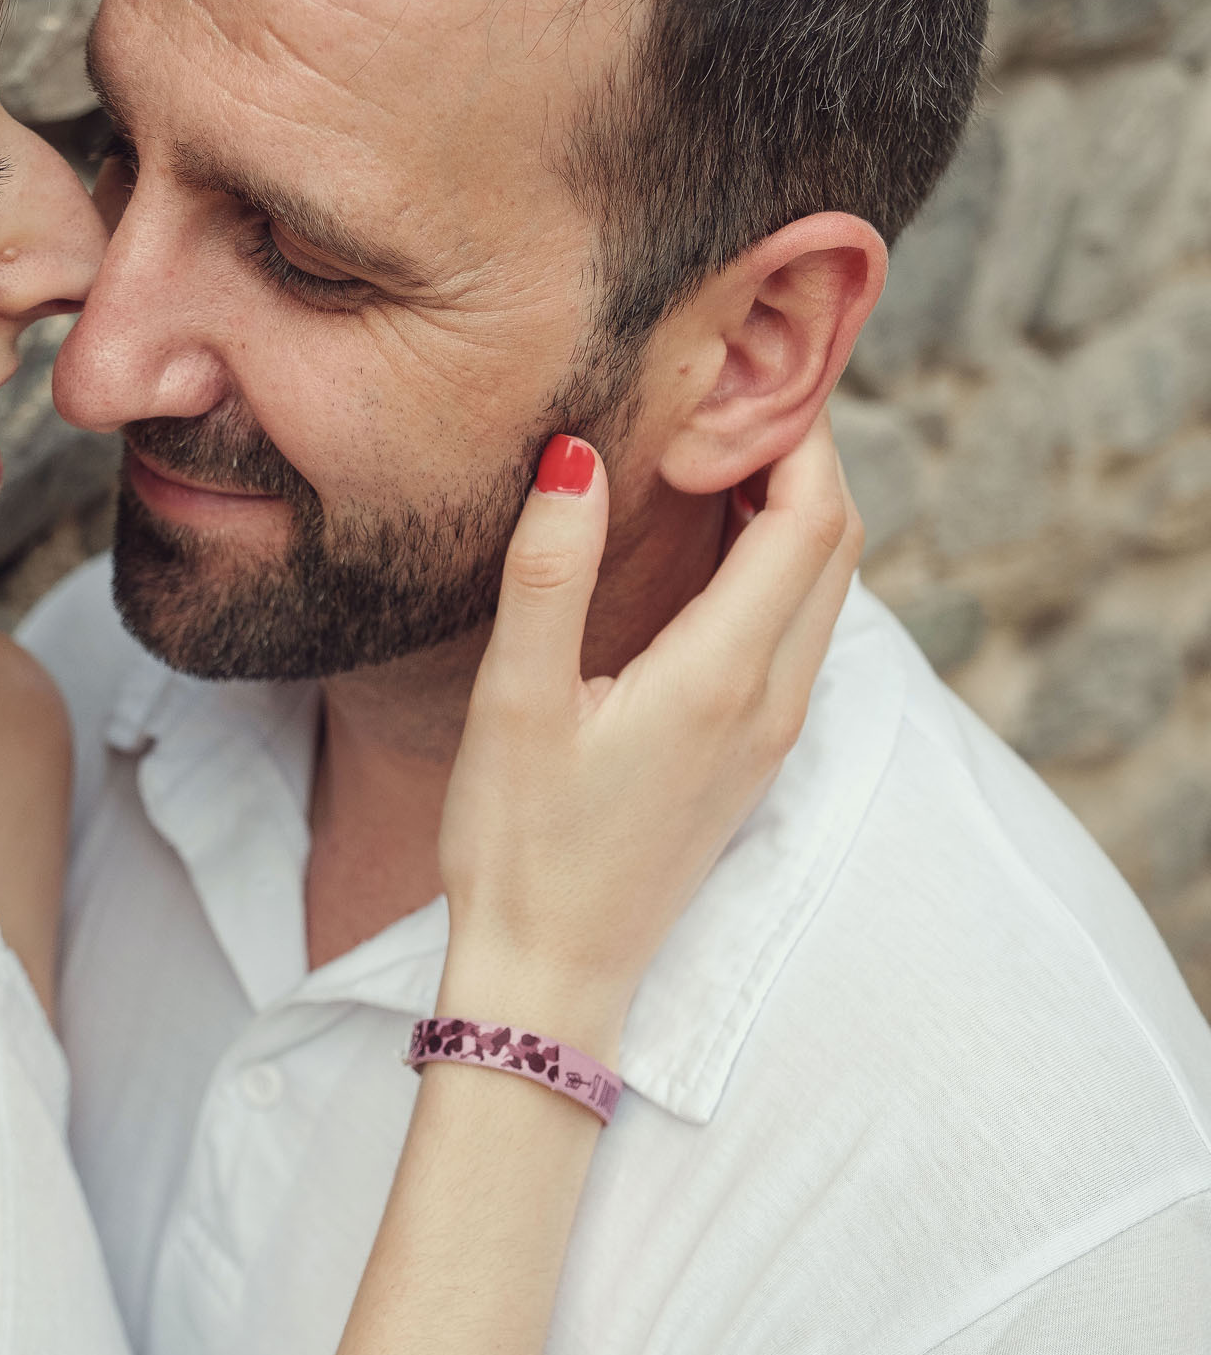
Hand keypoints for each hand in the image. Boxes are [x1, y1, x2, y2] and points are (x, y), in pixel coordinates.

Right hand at [436, 412, 861, 1053]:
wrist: (549, 975)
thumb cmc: (519, 846)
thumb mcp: (515, 702)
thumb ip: (549, 572)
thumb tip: (579, 455)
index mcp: (721, 677)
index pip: (809, 518)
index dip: (793, 432)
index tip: (735, 378)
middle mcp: (771, 702)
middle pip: (839, 545)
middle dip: (805, 457)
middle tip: (731, 398)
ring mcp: (770, 735)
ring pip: (826, 591)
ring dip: (795, 512)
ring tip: (716, 459)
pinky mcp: (751, 759)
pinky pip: (798, 634)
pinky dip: (778, 568)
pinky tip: (710, 554)